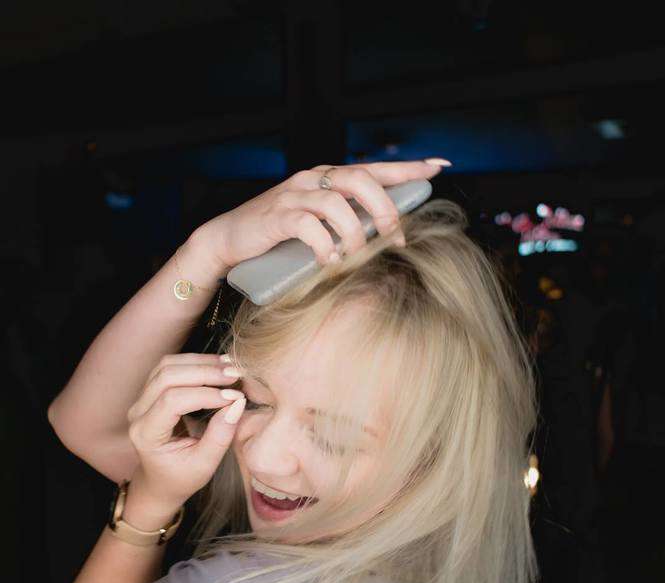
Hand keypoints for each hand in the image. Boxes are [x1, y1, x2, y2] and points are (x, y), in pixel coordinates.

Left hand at [126, 352, 245, 508]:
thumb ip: (220, 435)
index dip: (206, 394)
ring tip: (230, 368)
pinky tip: (218, 367)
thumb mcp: (205, 465)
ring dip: (201, 362)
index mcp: (146, 434)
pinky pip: (169, 367)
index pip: (173, 402)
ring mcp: (140, 399)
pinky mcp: (150, 391)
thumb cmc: (182, 477)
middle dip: (204, 372)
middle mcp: (138, 413)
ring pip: (167, 366)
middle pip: (167, 376)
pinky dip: (195, 363)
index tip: (236, 397)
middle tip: (236, 375)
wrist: (161, 481)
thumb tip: (237, 403)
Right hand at [193, 159, 449, 269]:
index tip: (438, 167)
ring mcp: (294, 196)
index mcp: (329, 179)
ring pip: (337, 203)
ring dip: (355, 234)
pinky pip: (308, 225)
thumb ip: (347, 225)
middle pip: (361, 180)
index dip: (407, 168)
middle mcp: (314, 180)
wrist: (229, 241)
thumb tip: (385, 240)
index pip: (375, 168)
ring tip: (357, 257)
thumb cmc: (279, 237)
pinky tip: (329, 261)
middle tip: (395, 238)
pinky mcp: (277, 216)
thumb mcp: (319, 227)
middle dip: (385, 209)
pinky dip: (324, 245)